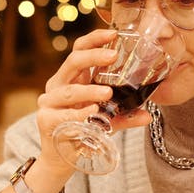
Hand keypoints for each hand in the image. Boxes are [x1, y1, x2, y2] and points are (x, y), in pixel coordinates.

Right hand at [34, 30, 152, 166]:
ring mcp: (49, 102)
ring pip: (69, 91)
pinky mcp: (45, 119)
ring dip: (89, 91)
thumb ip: (126, 115)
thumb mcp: (107, 119)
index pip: (79, 50)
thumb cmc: (84, 130)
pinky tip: (91, 113)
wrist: (62, 159)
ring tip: (108, 93)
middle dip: (92, 56)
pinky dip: (78, 114)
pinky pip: (62, 115)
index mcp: (72, 78)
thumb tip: (148, 115)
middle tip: (113, 56)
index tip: (113, 33)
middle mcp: (58, 85)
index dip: (94, 39)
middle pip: (72, 62)